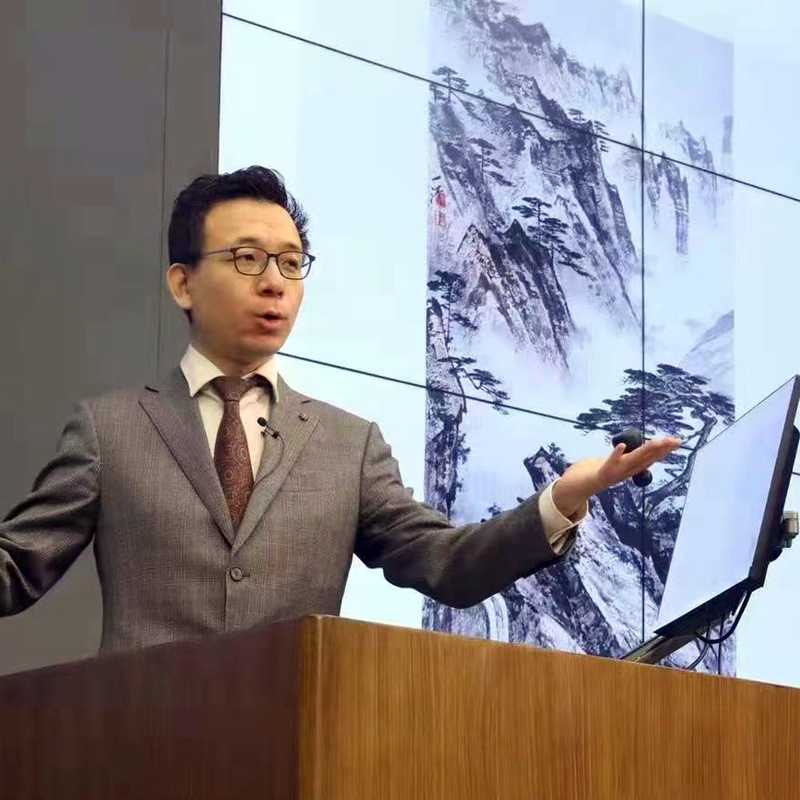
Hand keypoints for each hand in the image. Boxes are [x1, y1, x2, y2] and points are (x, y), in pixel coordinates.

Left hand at [551, 436, 681, 519]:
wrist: (575, 489)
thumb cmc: (593, 474)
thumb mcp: (612, 465)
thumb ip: (621, 459)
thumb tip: (627, 449)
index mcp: (628, 469)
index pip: (649, 458)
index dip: (663, 451)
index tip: (676, 441)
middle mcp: (625, 472)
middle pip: (646, 459)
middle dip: (662, 450)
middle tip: (676, 441)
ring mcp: (614, 474)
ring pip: (633, 461)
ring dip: (646, 451)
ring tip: (658, 441)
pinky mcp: (601, 474)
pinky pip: (609, 464)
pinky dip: (616, 456)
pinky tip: (621, 446)